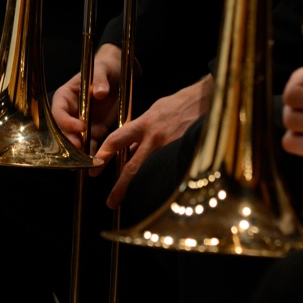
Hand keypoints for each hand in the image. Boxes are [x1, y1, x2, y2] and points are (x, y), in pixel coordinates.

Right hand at [52, 43, 124, 151]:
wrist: (118, 74)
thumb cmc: (104, 68)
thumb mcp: (102, 69)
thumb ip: (99, 80)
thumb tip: (99, 92)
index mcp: (66, 97)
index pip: (59, 112)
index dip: (67, 121)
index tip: (80, 126)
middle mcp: (71, 112)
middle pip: (64, 131)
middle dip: (70, 141)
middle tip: (79, 148)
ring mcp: (82, 123)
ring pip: (76, 140)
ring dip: (80, 151)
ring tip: (86, 161)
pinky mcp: (95, 130)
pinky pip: (91, 143)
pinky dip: (93, 152)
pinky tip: (97, 161)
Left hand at [92, 75, 213, 208]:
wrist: (208, 99)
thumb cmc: (181, 103)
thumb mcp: (155, 111)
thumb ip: (141, 130)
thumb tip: (131, 149)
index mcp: (146, 124)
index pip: (116, 140)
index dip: (103, 155)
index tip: (94, 167)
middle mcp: (156, 138)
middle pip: (133, 167)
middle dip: (120, 186)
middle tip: (111, 201)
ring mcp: (171, 148)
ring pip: (151, 173)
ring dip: (140, 189)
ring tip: (134, 203)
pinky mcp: (185, 154)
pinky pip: (169, 170)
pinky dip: (161, 179)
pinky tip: (158, 190)